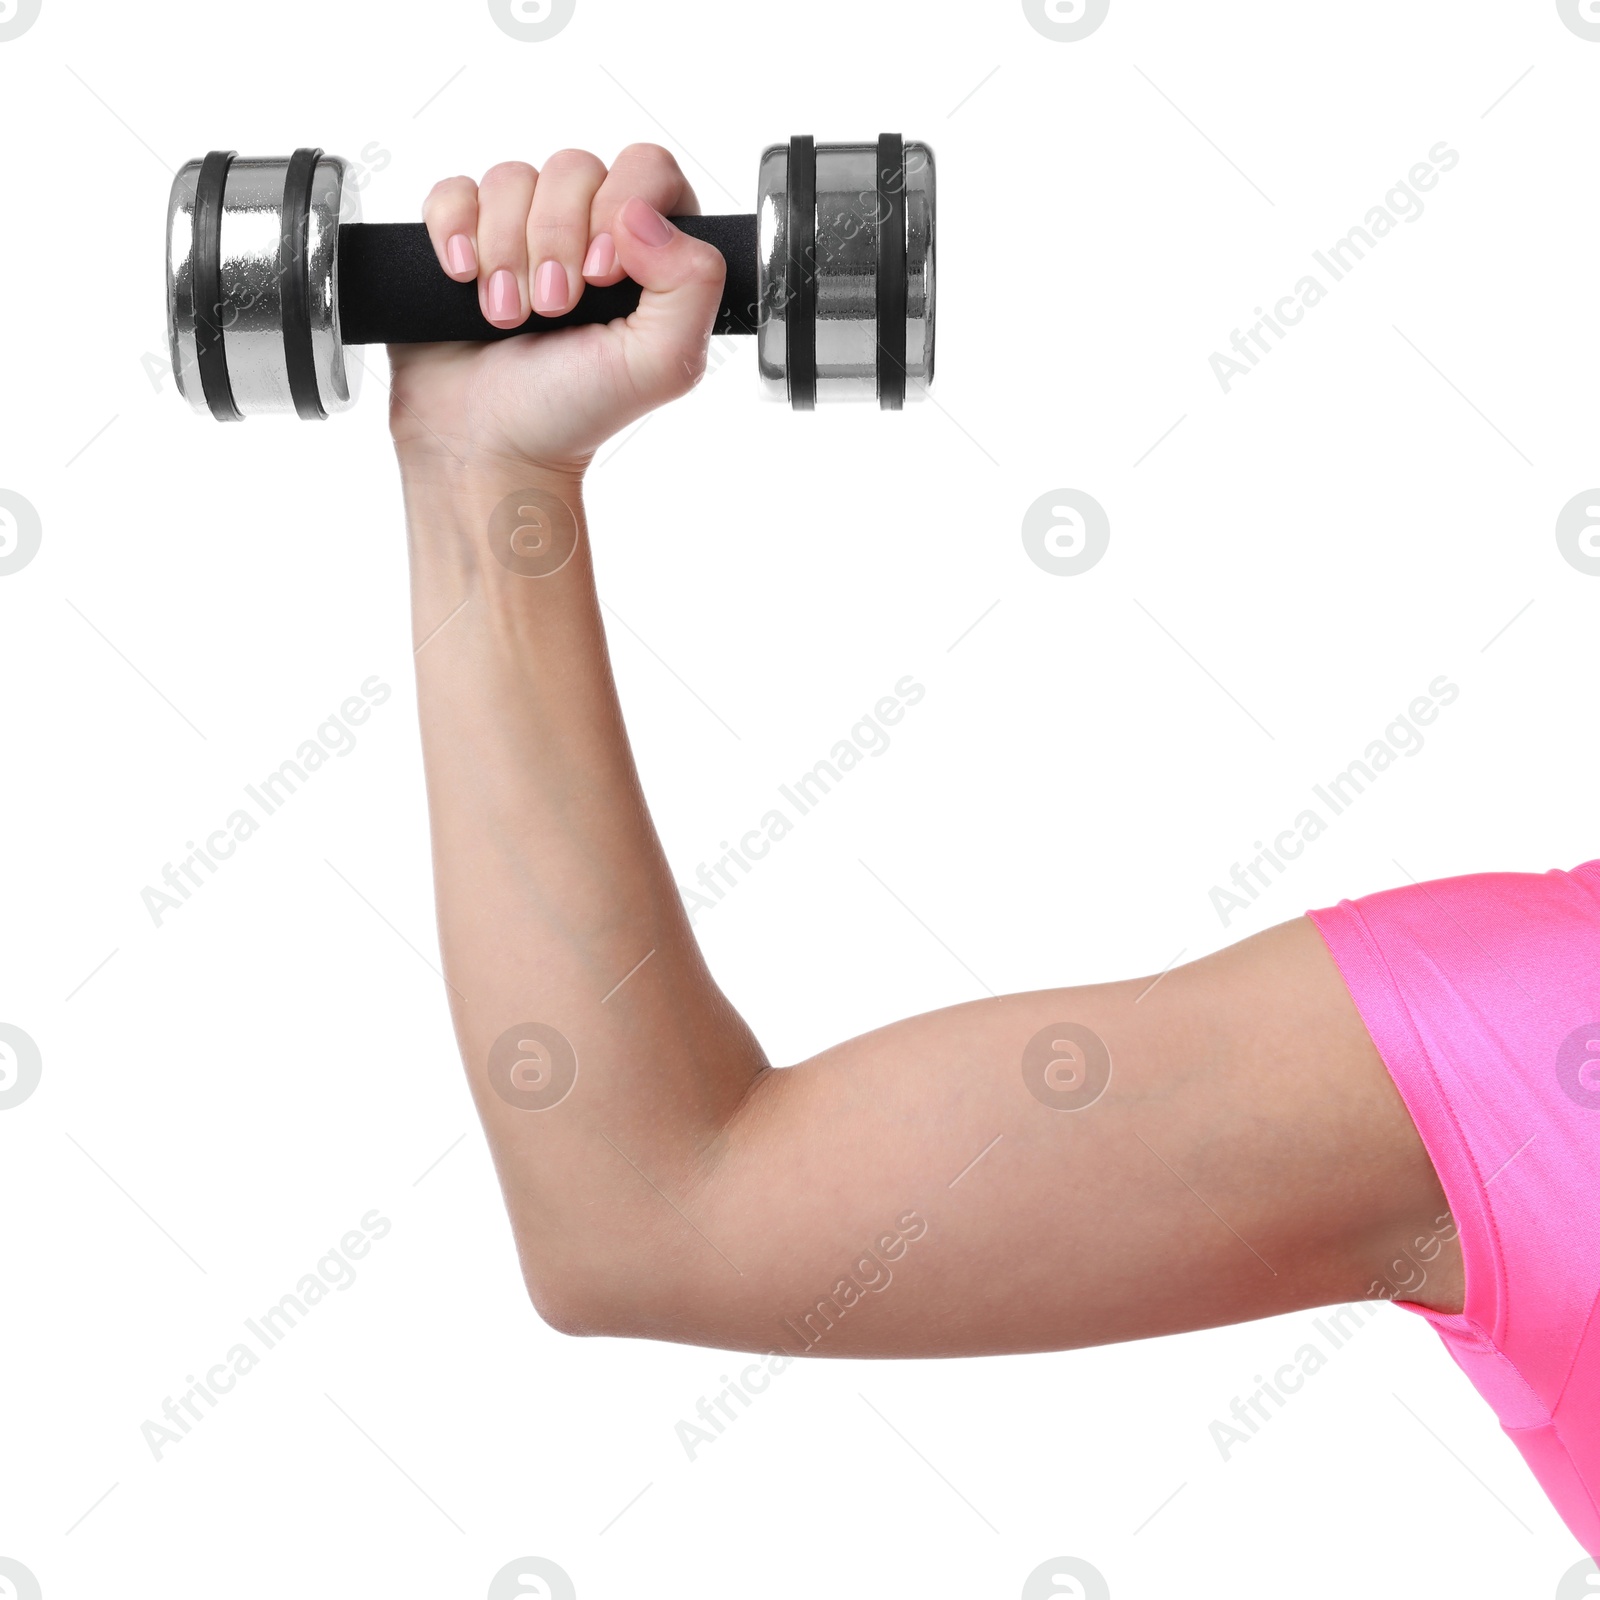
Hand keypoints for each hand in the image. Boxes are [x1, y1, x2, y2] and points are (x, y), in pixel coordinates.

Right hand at [387, 144, 726, 477]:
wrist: (488, 445)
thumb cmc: (575, 411)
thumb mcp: (663, 364)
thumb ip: (692, 285)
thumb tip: (644, 215)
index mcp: (649, 254)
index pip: (649, 171)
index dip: (621, 208)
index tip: (602, 274)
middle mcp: (589, 231)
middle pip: (575, 169)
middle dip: (557, 241)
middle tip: (553, 309)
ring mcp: (523, 231)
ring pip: (512, 177)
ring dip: (506, 251)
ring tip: (508, 317)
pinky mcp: (464, 236)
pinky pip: (455, 191)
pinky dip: (455, 231)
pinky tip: (464, 280)